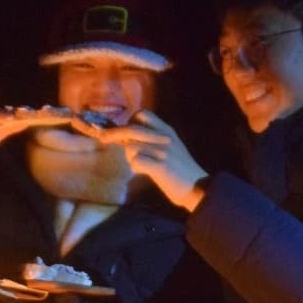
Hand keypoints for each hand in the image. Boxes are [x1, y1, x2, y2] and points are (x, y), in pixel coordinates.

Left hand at [92, 111, 208, 210]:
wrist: (199, 187)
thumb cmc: (181, 170)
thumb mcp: (170, 148)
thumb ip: (153, 140)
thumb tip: (128, 138)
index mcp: (166, 131)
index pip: (143, 114)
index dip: (129, 120)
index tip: (123, 130)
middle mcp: (164, 137)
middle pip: (132, 128)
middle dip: (114, 133)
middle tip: (102, 138)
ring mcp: (163, 151)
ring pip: (131, 146)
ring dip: (129, 156)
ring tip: (138, 164)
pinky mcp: (161, 166)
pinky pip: (136, 160)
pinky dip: (134, 166)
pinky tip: (142, 171)